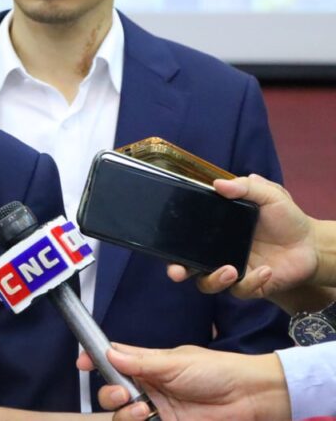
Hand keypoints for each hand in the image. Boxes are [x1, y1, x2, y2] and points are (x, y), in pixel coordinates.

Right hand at [76, 343, 289, 420]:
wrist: (250, 399)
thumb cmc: (216, 371)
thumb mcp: (176, 363)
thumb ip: (140, 363)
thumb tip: (109, 354)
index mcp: (149, 365)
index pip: (115, 360)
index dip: (96, 360)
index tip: (82, 363)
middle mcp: (149, 388)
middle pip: (113, 393)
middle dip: (110, 394)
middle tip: (123, 395)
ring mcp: (158, 411)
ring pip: (124, 415)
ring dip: (126, 414)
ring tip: (144, 411)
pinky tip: (148, 420)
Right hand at [167, 175, 319, 309]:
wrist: (312, 243)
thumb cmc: (286, 217)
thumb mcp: (268, 194)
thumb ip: (245, 187)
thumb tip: (218, 184)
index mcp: (217, 230)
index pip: (187, 237)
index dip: (171, 242)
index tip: (163, 244)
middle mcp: (218, 252)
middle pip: (188, 265)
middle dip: (177, 270)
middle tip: (177, 272)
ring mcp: (233, 270)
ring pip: (208, 283)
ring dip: (214, 280)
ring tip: (230, 270)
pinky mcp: (250, 286)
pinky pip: (241, 290)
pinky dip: (252, 283)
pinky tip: (266, 271)